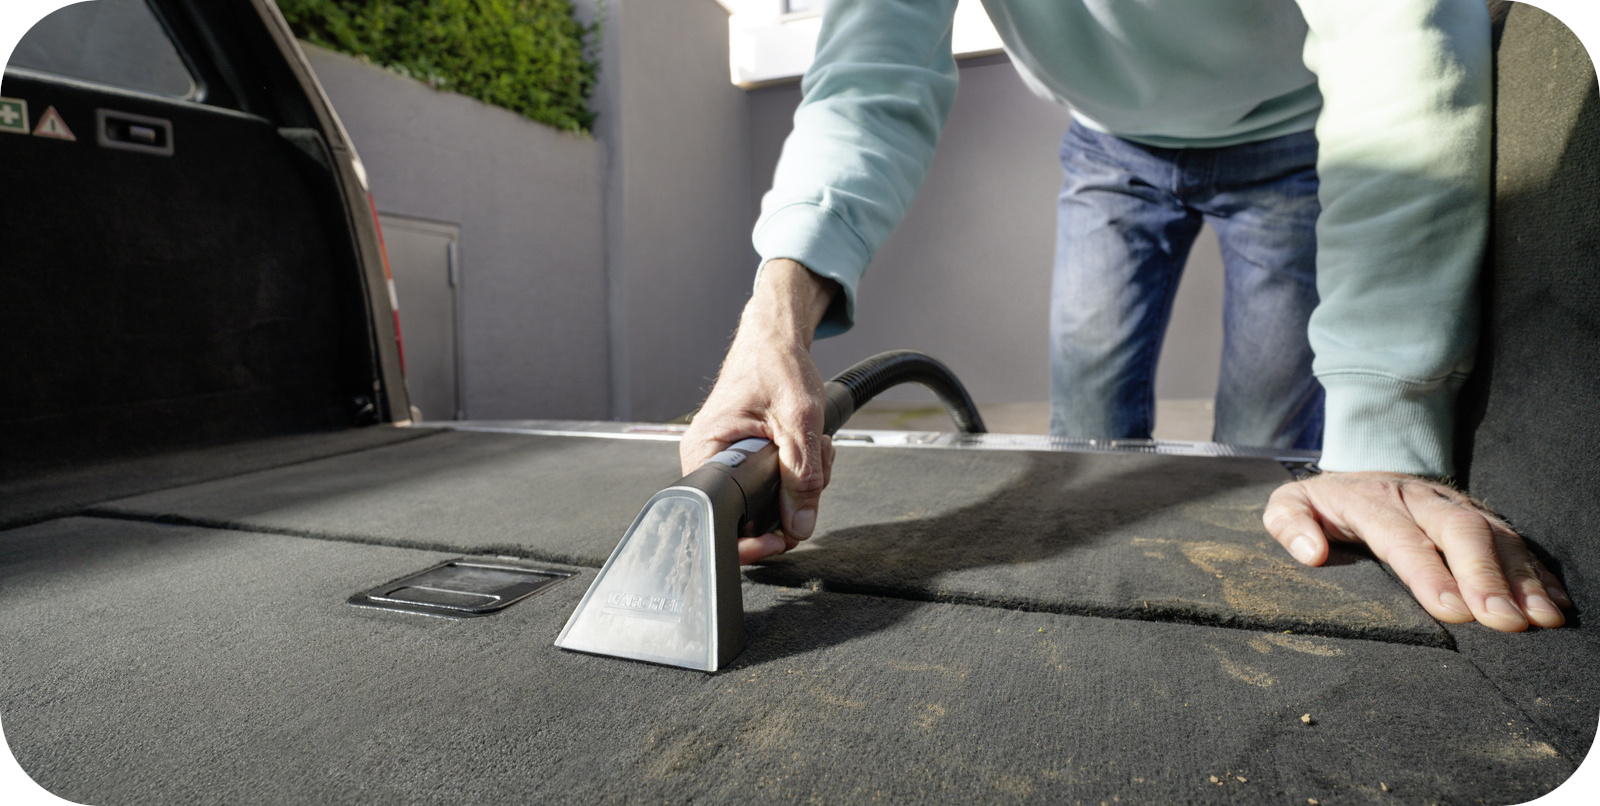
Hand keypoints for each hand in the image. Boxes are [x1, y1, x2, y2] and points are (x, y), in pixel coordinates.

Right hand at [681, 259, 839, 563]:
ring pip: (767, 500)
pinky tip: (806, 445)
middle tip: (814, 467)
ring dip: (801, 481)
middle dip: (791, 500)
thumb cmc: (775, 364)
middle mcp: (709, 459)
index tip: (784, 537)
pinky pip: (773, 483)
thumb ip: (802, 476)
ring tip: (813, 445)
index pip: (721, 520)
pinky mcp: (745, 458)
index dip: (754, 538)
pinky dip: (797, 470)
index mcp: (706, 451)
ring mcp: (727, 460)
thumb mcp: (799, 421)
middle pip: (749, 515)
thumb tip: (800, 523)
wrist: (775, 339)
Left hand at [1263, 472, 1571, 631]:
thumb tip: (1311, 553)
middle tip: (1504, 621)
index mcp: (1374, 501)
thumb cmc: (1325, 501)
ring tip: (1541, 619)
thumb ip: (1290, 525)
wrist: (1363, 468)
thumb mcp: (1290, 503)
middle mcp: (1423, 500)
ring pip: (1496, 536)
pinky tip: (1555, 602)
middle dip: (1486, 577)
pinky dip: (1539, 572)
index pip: (1403, 537)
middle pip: (1461, 533)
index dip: (1429, 572)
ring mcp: (1458, 506)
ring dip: (1521, 578)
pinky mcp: (1482, 517)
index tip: (1451, 609)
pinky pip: (1517, 542)